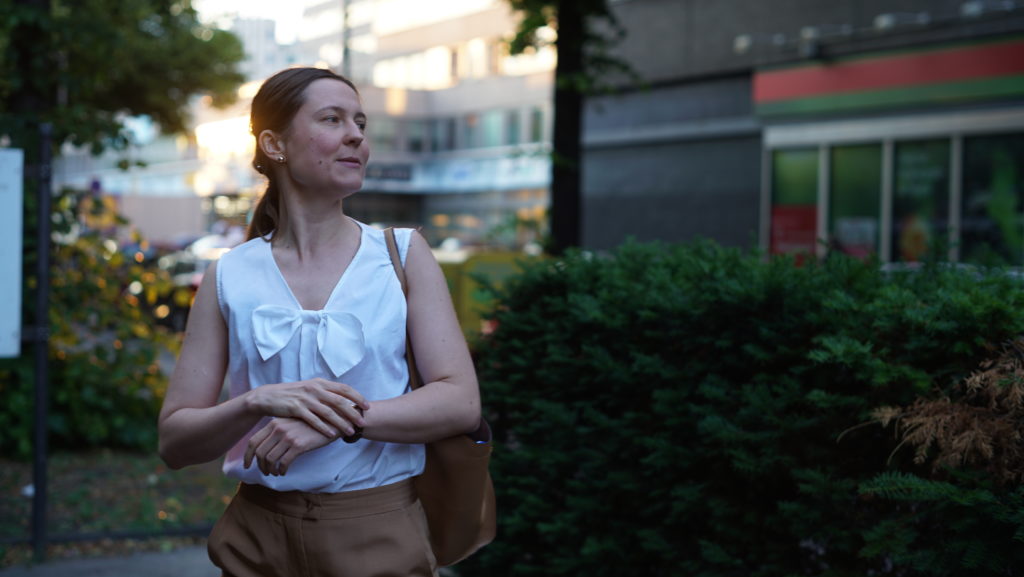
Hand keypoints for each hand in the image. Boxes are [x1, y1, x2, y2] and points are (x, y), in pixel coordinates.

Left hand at [244, 417, 333, 475]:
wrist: (331, 421)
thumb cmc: (310, 424)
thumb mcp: (291, 422)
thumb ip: (278, 430)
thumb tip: (265, 446)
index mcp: (274, 423)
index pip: (253, 441)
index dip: (248, 456)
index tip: (248, 465)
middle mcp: (278, 429)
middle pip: (260, 453)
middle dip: (260, 466)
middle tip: (265, 472)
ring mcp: (288, 437)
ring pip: (271, 459)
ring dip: (271, 470)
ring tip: (276, 473)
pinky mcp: (299, 445)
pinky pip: (284, 462)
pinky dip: (282, 470)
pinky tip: (284, 472)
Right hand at [247, 378, 367, 437]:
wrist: (268, 397)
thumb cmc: (292, 394)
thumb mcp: (310, 389)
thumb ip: (326, 392)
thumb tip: (344, 398)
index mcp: (320, 383)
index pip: (344, 388)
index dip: (357, 397)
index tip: (367, 406)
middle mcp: (315, 389)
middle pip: (339, 401)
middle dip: (353, 412)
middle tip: (363, 422)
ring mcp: (305, 398)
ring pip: (328, 412)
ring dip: (341, 422)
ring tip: (350, 431)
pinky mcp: (295, 408)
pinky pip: (313, 420)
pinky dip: (324, 427)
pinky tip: (332, 434)